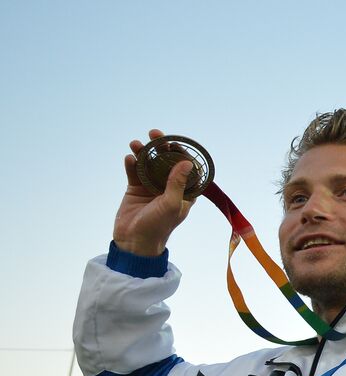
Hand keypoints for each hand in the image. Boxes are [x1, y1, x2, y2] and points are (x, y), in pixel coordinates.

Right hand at [113, 131, 196, 256]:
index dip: (182, 153)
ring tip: (135, 143)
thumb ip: (177, 183)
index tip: (175, 141)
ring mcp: (151, 187)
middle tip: (154, 134)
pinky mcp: (135, 189)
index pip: (187, 168)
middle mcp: (169, 187)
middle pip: (166, 161)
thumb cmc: (158, 226)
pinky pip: (134, 172)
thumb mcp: (171, 204)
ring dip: (143, 152)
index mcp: (184, 192)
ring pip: (149, 164)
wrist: (134, 242)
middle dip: (161, 147)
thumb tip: (187, 162)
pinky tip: (129, 157)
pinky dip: (131, 164)